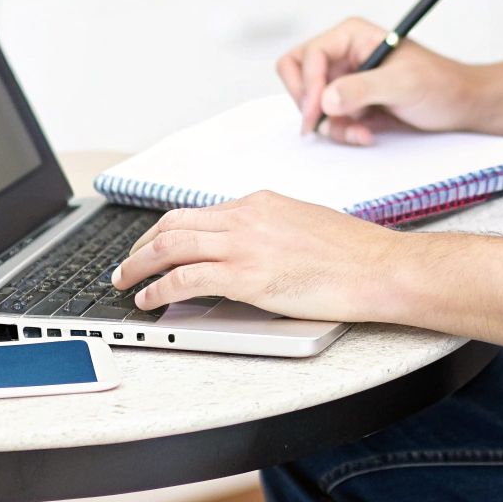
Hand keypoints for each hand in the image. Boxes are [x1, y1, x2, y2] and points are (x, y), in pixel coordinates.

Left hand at [111, 192, 402, 322]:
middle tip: (126, 264)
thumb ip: (270, 230)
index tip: (154, 246)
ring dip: (139, 265)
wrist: (378, 266)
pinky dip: (158, 289)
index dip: (167, 232)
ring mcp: (244, 245)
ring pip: (171, 247)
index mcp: (260, 202)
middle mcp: (246, 217)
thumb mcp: (304, 223)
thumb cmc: (354, 253)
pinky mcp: (246, 276)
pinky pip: (185, 279)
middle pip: (173, 224)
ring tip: (125, 281)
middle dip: (141, 245)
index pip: (198, 213)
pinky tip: (149, 299)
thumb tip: (248, 248)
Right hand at [275, 16, 481, 144]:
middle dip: (309, 104)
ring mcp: (345, 79)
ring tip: (360, 133)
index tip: (316, 113)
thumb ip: (363, 88)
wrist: (461, 105)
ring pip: (311, 103)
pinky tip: (366, 135)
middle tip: (323, 125)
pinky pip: (328, 120)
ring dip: (331, 125)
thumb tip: (325, 99)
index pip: (309, 56)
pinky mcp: (351, 103)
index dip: (307, 85)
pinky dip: (342, 132)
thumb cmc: (440, 85)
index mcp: (352, 36)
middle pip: (298, 75)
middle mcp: (344, 55)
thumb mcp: (403, 84)